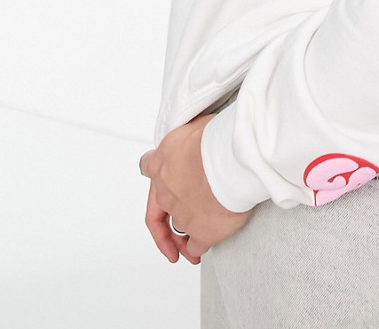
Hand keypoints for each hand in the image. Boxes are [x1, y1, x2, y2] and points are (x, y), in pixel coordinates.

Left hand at [140, 114, 253, 263]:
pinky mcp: (202, 233)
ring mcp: (182, 216)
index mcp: (161, 165)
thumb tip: (195, 133)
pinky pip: (195, 246)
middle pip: (159, 210)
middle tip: (168, 239)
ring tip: (188, 252)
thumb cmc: (216, 139)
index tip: (157, 176)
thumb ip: (188, 137)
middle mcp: (166, 193)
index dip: (154, 172)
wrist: (230, 161)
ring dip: (181, 240)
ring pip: (178, 231)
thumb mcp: (193, 125)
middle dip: (164, 225)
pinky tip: (200, 251)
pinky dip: (196, 249)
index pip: (148, 167)